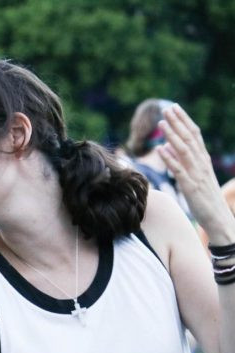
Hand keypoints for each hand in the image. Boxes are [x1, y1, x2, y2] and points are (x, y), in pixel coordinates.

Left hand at [157, 104, 234, 241]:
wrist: (219, 218)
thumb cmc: (205, 198)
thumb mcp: (194, 175)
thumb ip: (181, 161)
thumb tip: (165, 147)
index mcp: (203, 160)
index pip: (194, 135)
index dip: (184, 120)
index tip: (174, 108)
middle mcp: (201, 163)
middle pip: (189, 138)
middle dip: (178, 122)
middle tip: (167, 108)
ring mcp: (196, 174)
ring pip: (183, 150)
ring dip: (172, 136)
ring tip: (162, 123)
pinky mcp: (190, 186)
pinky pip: (179, 170)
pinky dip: (170, 158)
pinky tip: (161, 149)